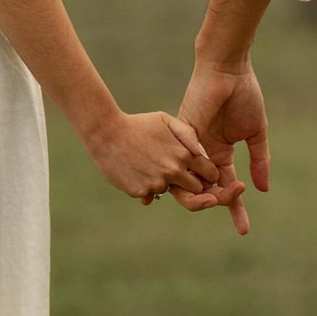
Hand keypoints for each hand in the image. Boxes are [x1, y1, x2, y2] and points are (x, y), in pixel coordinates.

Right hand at [87, 108, 221, 207]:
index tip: (198, 171)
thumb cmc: (138, 124)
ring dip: (164, 183)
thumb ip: (188, 135)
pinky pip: (150, 194)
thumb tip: (202, 153)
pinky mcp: (141, 192)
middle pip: (196, 189)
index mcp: (183, 154)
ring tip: (149, 166)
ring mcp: (157, 183)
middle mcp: (173, 171)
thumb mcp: (166, 121)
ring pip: (170, 191)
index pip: (210, 173)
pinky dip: (145, 186)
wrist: (106, 133)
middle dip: (190, 183)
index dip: (207, 174)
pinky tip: (135, 171)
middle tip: (176, 173)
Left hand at [175, 60, 269, 237]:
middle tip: (234, 209)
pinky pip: (185, 162)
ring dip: (208, 194)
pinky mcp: (184, 136)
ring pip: (192, 182)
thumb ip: (259, 160)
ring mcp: (192, 146)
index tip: (244, 230)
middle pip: (207, 190)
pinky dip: (193, 175)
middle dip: (221, 204)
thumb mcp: (255, 132)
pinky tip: (202, 184)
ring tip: (220, 199)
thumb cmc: (243, 95)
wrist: (227, 70)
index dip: (235, 209)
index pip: (226, 187)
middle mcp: (203, 154)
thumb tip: (262, 189)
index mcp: (220, 153)